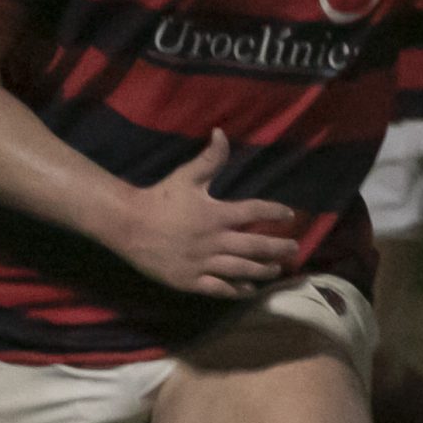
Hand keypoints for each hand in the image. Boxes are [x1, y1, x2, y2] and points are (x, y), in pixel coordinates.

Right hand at [104, 129, 300, 298]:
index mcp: (216, 214)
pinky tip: (249, 289)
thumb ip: (209, 158)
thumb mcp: (186, 176)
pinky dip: (237, 289)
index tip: (289, 215)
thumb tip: (222, 133)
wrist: (128, 225)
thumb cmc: (159, 198)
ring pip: (242, 269)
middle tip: (294, 248)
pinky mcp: (191, 280)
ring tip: (276, 270)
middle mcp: (215, 240)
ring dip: (263, 270)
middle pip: (255, 245)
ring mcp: (203, 262)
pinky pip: (220, 288)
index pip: (254, 211)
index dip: (274, 211)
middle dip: (278, 247)